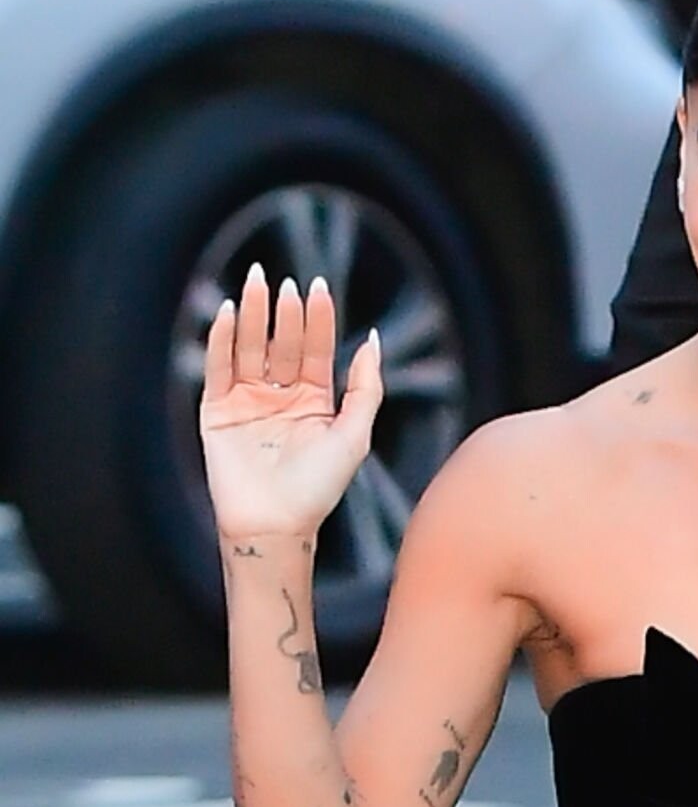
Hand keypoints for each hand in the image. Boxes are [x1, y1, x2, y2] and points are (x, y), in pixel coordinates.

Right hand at [200, 264, 383, 543]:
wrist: (275, 525)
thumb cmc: (318, 488)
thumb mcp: (355, 435)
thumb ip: (366, 387)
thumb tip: (371, 338)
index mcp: (314, 401)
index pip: (315, 348)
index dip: (318, 318)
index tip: (319, 286)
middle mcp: (280, 397)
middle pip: (282, 343)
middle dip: (284, 312)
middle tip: (285, 283)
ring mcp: (247, 402)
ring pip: (250, 348)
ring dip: (254, 315)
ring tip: (256, 281)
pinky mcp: (217, 411)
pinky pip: (219, 368)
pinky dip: (222, 340)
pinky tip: (231, 314)